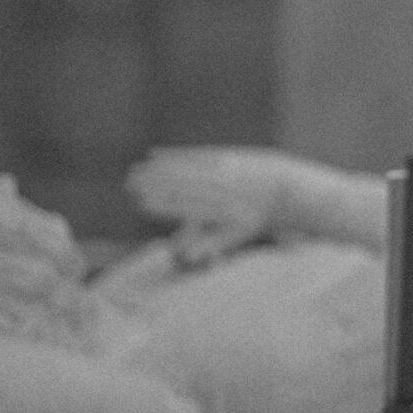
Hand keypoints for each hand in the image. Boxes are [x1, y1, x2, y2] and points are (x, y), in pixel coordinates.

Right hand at [125, 147, 310, 265]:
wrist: (283, 189)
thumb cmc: (255, 218)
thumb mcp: (236, 237)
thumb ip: (209, 246)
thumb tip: (183, 258)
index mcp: (225, 210)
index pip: (187, 207)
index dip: (163, 205)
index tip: (140, 203)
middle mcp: (225, 188)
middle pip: (183, 186)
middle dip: (154, 185)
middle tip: (128, 185)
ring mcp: (227, 169)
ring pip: (186, 168)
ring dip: (157, 168)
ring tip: (135, 170)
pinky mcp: (227, 155)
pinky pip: (195, 154)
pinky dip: (174, 155)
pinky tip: (153, 154)